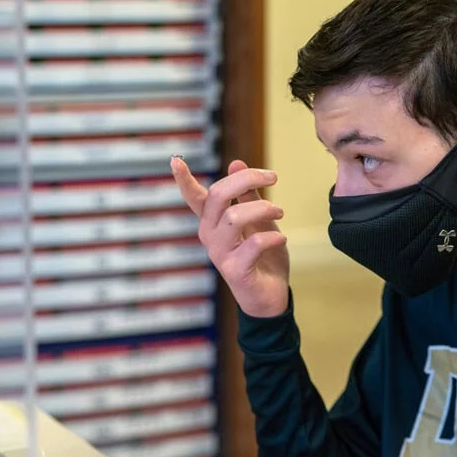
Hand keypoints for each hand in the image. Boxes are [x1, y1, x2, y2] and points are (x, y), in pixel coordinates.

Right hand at [171, 157, 289, 317]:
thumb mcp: (258, 219)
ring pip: (235, 217)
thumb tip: (235, 163)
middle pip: (219, 196)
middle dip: (247, 180)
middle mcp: (210, 235)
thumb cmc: (262, 256)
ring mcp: (220, 254)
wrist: (270, 296)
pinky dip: (272, 237)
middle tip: (273, 177)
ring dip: (263, 208)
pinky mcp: (235, 270)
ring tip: (280, 211)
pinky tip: (281, 239)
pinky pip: (253, 244)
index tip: (175, 160)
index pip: (194, 197)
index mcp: (213, 221)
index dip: (184, 180)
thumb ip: (247, 194)